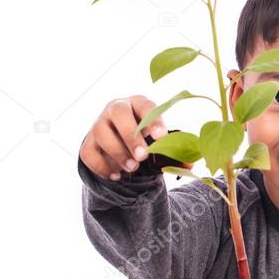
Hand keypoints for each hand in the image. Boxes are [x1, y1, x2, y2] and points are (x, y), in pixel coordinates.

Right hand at [80, 95, 194, 180]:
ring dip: (117, 152)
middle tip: (142, 156)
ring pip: (100, 132)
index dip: (153, 120)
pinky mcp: (88, 142)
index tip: (161, 137)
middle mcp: (115, 108)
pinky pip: (88, 152)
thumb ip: (175, 151)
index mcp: (138, 103)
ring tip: (132, 168)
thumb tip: (190, 164)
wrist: (121, 143)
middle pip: (117, 112)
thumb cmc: (146, 137)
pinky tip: (116, 175)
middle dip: (130, 135)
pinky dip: (101, 166)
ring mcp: (98, 124)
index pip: (145, 105)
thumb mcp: (160, 140)